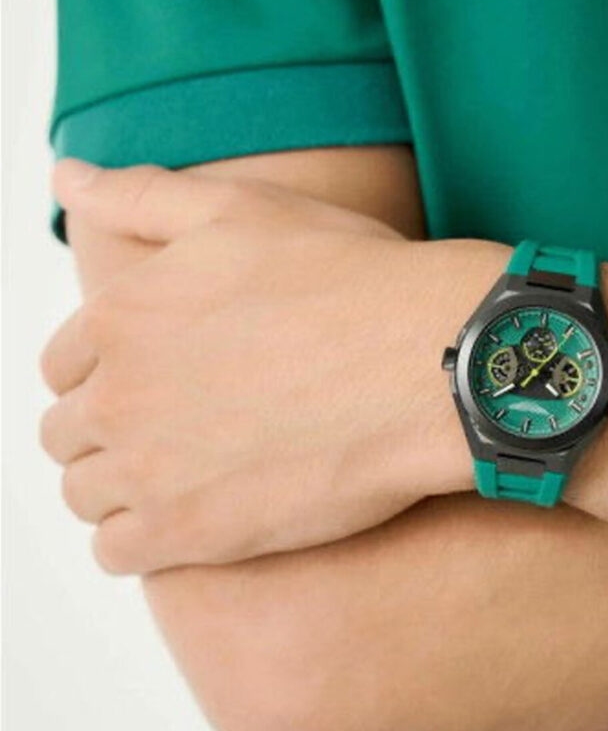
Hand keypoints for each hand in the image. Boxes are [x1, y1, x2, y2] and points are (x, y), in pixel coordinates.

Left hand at [40, 160, 506, 572]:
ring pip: (86, 495)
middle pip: (68, 434)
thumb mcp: (240, 211)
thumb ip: (142, 197)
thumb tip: (70, 177)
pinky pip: (117, 552)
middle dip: (108, 432)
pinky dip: (135, 541)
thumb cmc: (347, 282)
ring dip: (119, 488)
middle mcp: (119, 396)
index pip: (62, 365)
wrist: (422, 363)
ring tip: (179, 476)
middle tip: (171, 430)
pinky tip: (184, 521)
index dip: (101, 374)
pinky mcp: (192, 533)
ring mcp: (151, 470)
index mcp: (121, 317)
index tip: (150, 382)